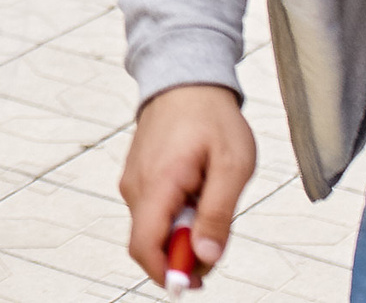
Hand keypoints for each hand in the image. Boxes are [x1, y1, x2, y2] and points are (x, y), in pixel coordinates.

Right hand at [119, 84, 253, 288]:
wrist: (185, 82)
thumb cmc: (212, 120)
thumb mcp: (233, 166)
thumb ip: (218, 214)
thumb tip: (206, 256)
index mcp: (158, 184)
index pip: (145, 246)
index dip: (167, 273)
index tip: (196, 282)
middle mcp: (136, 186)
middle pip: (150, 243)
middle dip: (182, 254)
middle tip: (218, 239)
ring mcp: (133, 182)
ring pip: (153, 229)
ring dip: (181, 233)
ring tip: (210, 200)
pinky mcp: (136, 179)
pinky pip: (152, 213)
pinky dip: (174, 217)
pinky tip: (197, 192)